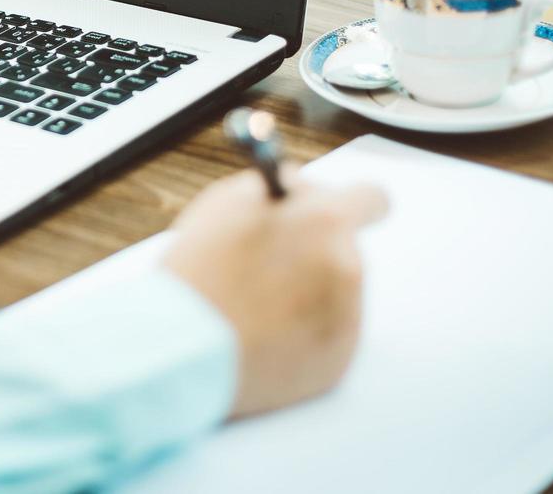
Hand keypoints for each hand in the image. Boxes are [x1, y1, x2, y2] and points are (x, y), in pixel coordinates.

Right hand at [163, 168, 387, 418]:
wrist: (181, 350)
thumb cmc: (198, 271)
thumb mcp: (230, 203)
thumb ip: (277, 189)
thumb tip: (300, 188)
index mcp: (325, 221)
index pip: (370, 198)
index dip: (351, 204)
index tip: (336, 213)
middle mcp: (346, 267)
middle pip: (344, 251)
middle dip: (313, 255)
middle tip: (269, 266)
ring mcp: (346, 319)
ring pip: (333, 295)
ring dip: (303, 295)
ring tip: (250, 308)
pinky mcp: (336, 363)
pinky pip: (324, 338)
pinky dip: (299, 336)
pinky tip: (259, 337)